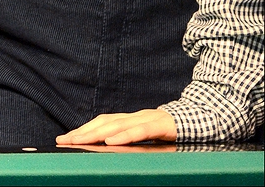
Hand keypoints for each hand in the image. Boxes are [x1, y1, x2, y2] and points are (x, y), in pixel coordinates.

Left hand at [56, 109, 177, 145]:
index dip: (82, 129)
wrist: (202, 119)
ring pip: (118, 125)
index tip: (64, 139)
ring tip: (79, 140)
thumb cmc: (171, 131)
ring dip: (96, 133)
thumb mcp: (148, 137)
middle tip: (65, 140)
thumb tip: (108, 149)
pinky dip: (125, 135)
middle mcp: (135, 116)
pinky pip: (141, 130)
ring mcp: (148, 119)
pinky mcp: (162, 125)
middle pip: (104, 122)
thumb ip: (130, 140)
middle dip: (82, 131)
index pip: (101, 122)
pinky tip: (111, 141)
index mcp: (131, 119)